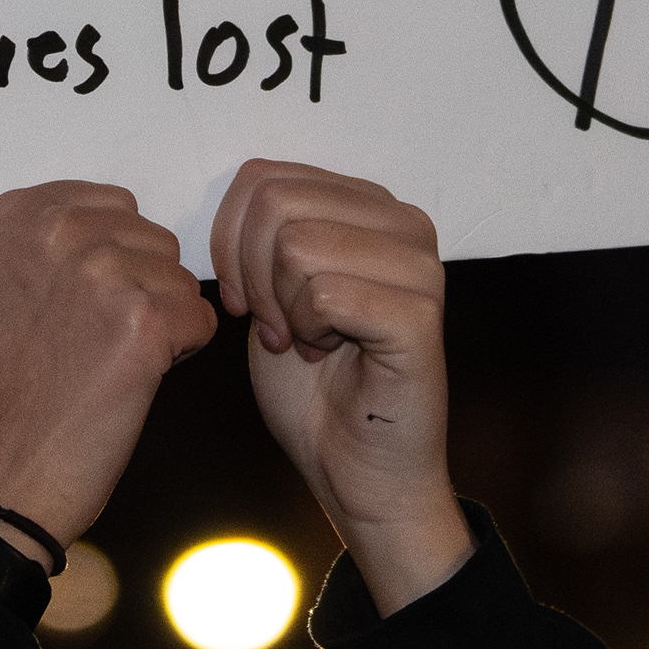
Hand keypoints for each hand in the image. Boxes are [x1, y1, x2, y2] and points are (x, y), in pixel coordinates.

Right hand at [0, 180, 216, 554]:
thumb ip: (32, 248)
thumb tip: (84, 231)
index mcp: (18, 215)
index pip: (113, 205)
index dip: (115, 257)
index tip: (89, 301)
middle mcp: (60, 230)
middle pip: (151, 239)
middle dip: (141, 285)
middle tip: (101, 340)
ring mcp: (104, 272)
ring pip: (178, 279)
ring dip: (162, 320)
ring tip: (112, 362)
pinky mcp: (146, 320)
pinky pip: (200, 319)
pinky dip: (181, 352)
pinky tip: (136, 379)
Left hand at [212, 161, 472, 613]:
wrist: (358, 472)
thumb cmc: (313, 387)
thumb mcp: (271, 292)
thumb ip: (262, 233)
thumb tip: (240, 192)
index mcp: (368, 204)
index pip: (263, 176)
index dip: (228, 242)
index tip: (244, 299)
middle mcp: (403, 221)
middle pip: (274, 203)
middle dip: (249, 274)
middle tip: (276, 327)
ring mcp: (419, 264)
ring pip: (295, 244)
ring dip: (281, 307)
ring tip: (309, 342)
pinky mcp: (420, 314)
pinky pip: (323, 292)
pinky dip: (306, 330)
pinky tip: (328, 354)